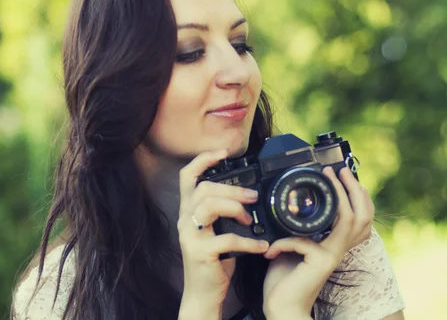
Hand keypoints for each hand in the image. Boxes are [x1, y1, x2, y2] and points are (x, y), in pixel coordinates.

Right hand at [177, 150, 269, 319]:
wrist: (203, 293)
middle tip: (253, 197)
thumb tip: (251, 194)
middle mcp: (185, 220)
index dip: (203, 160)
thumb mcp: (217, 230)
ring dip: (236, 208)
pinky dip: (249, 241)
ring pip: (209, 205)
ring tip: (250, 218)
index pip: (187, 177)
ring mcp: (190, 236)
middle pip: (203, 188)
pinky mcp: (200, 253)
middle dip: (232, 189)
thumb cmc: (214, 259)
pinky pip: (227, 239)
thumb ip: (224, 212)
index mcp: (189, 211)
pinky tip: (261, 245)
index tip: (223, 153)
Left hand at [262, 167, 374, 319]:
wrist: (279, 307)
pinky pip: (304, 239)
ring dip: (341, 195)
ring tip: (329, 179)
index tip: (341, 175)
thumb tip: (290, 204)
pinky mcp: (321, 262)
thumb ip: (296, 227)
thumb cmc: (283, 278)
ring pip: (349, 219)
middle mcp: (337, 250)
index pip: (358, 218)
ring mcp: (332, 256)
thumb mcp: (290, 245)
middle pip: (363, 215)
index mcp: (332, 245)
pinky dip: (284, 241)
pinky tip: (270, 250)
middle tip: (340, 171)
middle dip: (355, 189)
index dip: (357, 196)